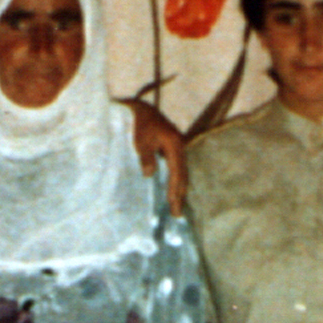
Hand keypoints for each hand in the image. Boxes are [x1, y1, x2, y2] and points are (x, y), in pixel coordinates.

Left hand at [127, 100, 186, 214]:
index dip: (174, 188)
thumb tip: (149, 174)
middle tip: (177, 213)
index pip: (176, 171)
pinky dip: (176, 181)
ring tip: (177, 207)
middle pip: (183, 174)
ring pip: (181, 172)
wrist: (141, 109)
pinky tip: (174, 191)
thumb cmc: (139, 124)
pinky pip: (178, 168)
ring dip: (179, 189)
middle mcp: (180, 146)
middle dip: (180, 194)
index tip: (172, 203)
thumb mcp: (140, 139)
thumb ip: (146, 156)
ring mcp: (178, 147)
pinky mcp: (173, 149)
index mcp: (174, 144)